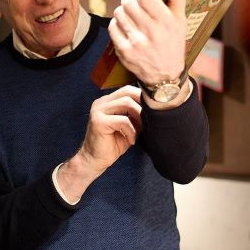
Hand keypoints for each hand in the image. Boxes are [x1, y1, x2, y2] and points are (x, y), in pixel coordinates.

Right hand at [56, 86, 142, 201]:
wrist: (95, 160)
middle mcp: (101, 102)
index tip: (151, 112)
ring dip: (138, 118)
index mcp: (107, 101)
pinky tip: (131, 141)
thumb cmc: (113, 144)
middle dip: (141, 106)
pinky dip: (131, 131)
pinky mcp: (98, 121)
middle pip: (128, 92)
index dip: (142, 97)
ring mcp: (98, 110)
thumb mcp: (129, 126)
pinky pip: (123, 120)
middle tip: (146, 122)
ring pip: (126, 103)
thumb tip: (154, 108)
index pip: (128, 89)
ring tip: (139, 132)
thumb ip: (136, 115)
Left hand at [108, 0, 186, 84]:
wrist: (165, 75)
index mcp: (166, 21)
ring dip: (123, 10)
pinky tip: (125, 26)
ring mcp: (136, 42)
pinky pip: (113, 27)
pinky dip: (117, 23)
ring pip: (118, 12)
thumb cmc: (173, 44)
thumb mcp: (180, 22)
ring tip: (130, 14)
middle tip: (133, 0)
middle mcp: (150, 31)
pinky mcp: (124, 51)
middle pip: (128, 1)